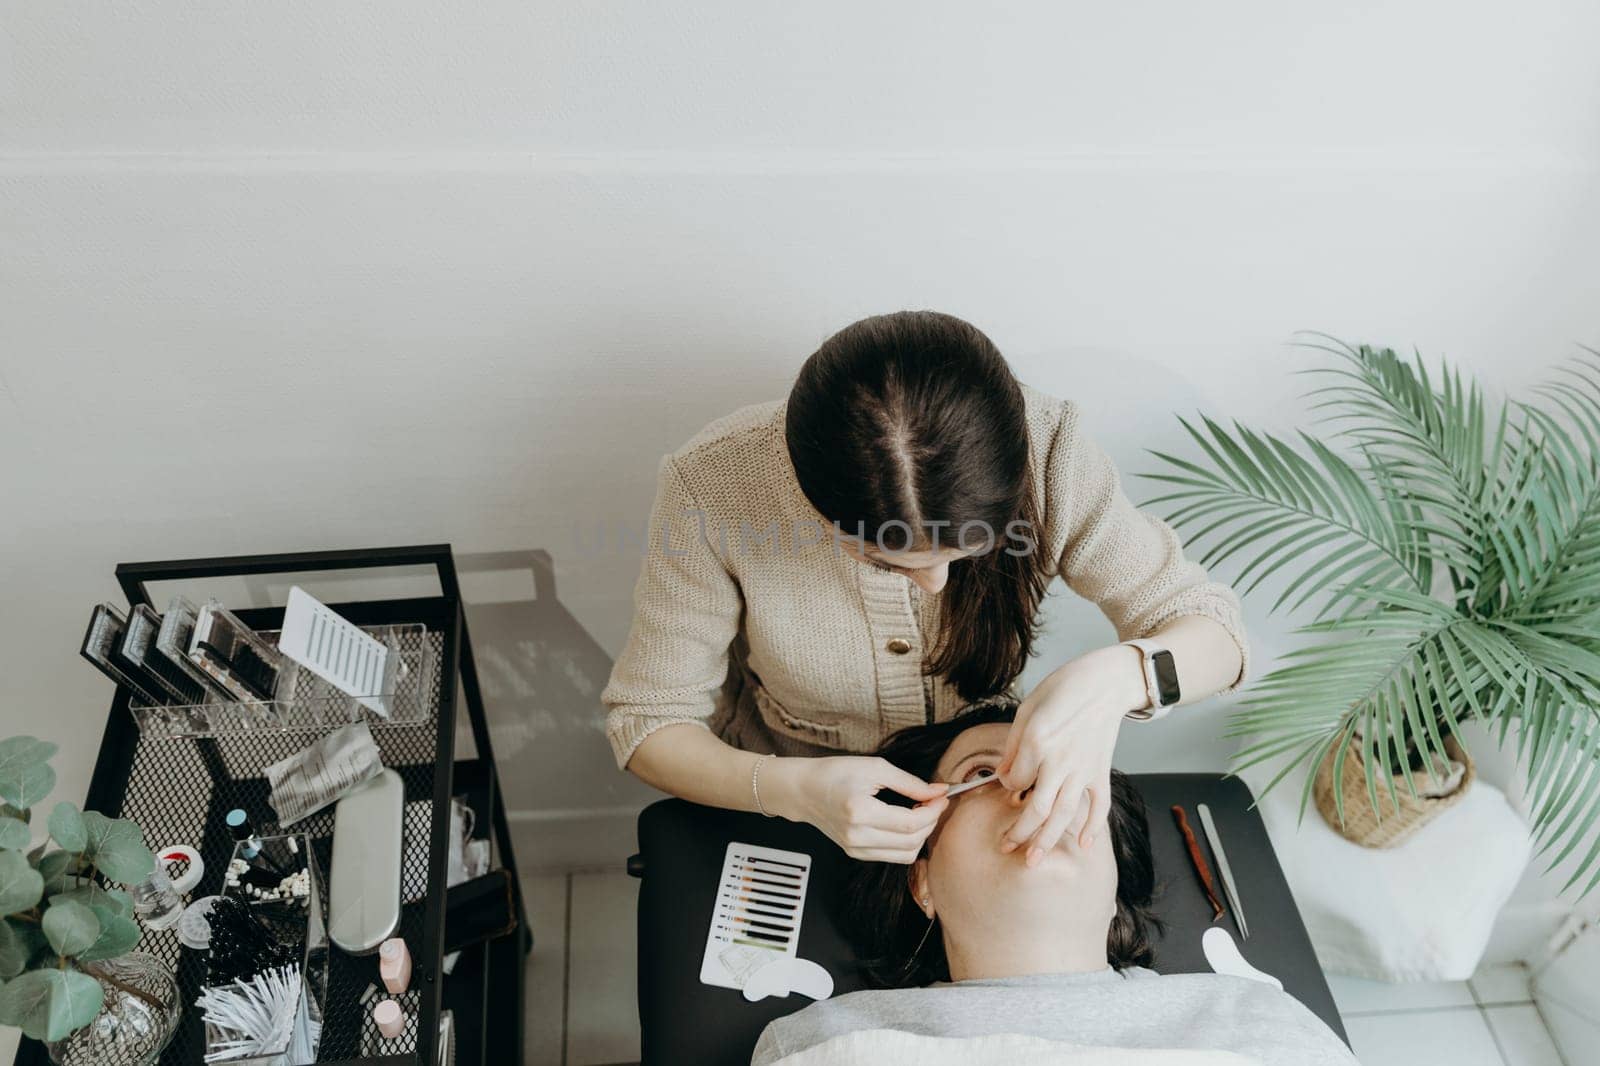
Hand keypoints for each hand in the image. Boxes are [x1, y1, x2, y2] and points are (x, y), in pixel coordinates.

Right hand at [766, 755, 948, 862]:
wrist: (803, 790)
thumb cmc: (835, 773)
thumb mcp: (875, 768)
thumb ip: (910, 783)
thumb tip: (939, 791)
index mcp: (860, 812)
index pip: (910, 823)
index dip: (933, 811)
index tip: (942, 796)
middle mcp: (857, 836)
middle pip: (911, 842)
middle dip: (931, 822)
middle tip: (934, 802)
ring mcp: (855, 849)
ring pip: (905, 854)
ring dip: (921, 835)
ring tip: (921, 812)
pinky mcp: (855, 853)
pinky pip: (892, 856)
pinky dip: (906, 842)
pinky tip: (906, 822)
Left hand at [996, 645, 1145, 864]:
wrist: (1103, 683)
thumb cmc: (1062, 691)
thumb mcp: (1027, 710)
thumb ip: (1013, 746)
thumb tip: (1003, 774)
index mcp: (1037, 743)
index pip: (1015, 780)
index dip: (1007, 787)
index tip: (1008, 786)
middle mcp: (1059, 762)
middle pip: (1037, 809)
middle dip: (1019, 833)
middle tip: (1007, 848)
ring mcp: (1083, 770)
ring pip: (1063, 815)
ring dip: (1047, 840)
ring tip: (1033, 860)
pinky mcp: (1101, 771)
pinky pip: (1099, 805)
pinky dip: (1093, 827)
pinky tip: (1082, 845)